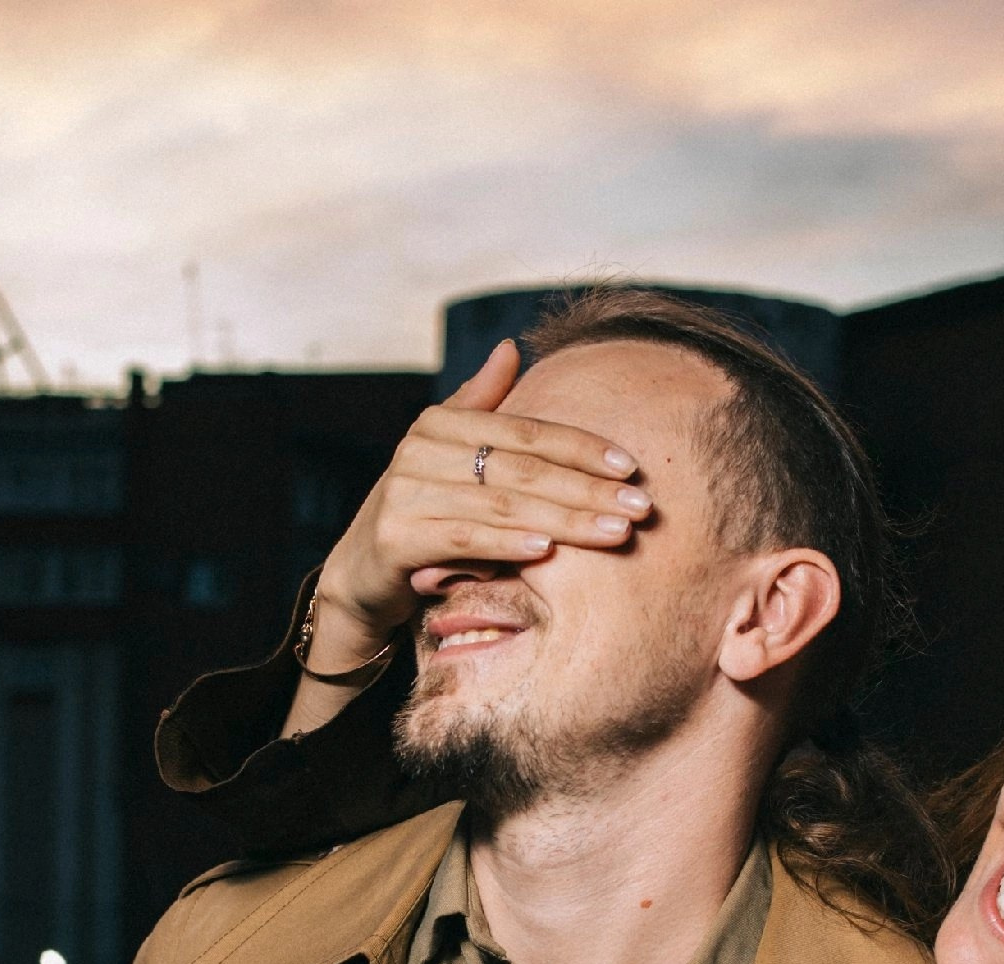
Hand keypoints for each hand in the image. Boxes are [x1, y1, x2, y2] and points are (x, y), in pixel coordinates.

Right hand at [304, 339, 651, 672]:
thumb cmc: (422, 513)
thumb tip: (510, 348)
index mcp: (440, 424)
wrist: (361, 574)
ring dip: (567, 520)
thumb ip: (480, 404)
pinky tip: (549, 550)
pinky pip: (465, 538)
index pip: (527, 432)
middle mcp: (419, 450)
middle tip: (642, 507)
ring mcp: (404, 493)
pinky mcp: (395, 538)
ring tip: (617, 532)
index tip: (633, 467)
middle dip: (589, 488)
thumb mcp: (449, 457)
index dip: (583, 447)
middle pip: (523, 469)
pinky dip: (509, 542)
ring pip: (503, 504)